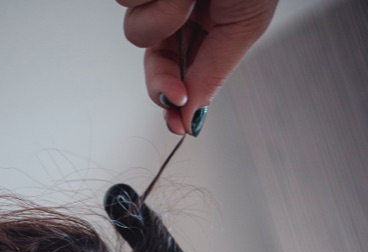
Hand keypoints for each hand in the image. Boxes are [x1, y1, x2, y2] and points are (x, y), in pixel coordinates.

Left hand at [117, 0, 279, 133]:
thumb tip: (192, 115)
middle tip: (174, 90)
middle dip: (161, 77)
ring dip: (163, 15)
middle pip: (151, 60)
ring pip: (135, 29)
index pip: (179, 70)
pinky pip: (124, 0)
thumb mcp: (242, 26)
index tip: (177, 123)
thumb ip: (214, 73)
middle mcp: (176, 7)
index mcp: (205, 24)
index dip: (174, 97)